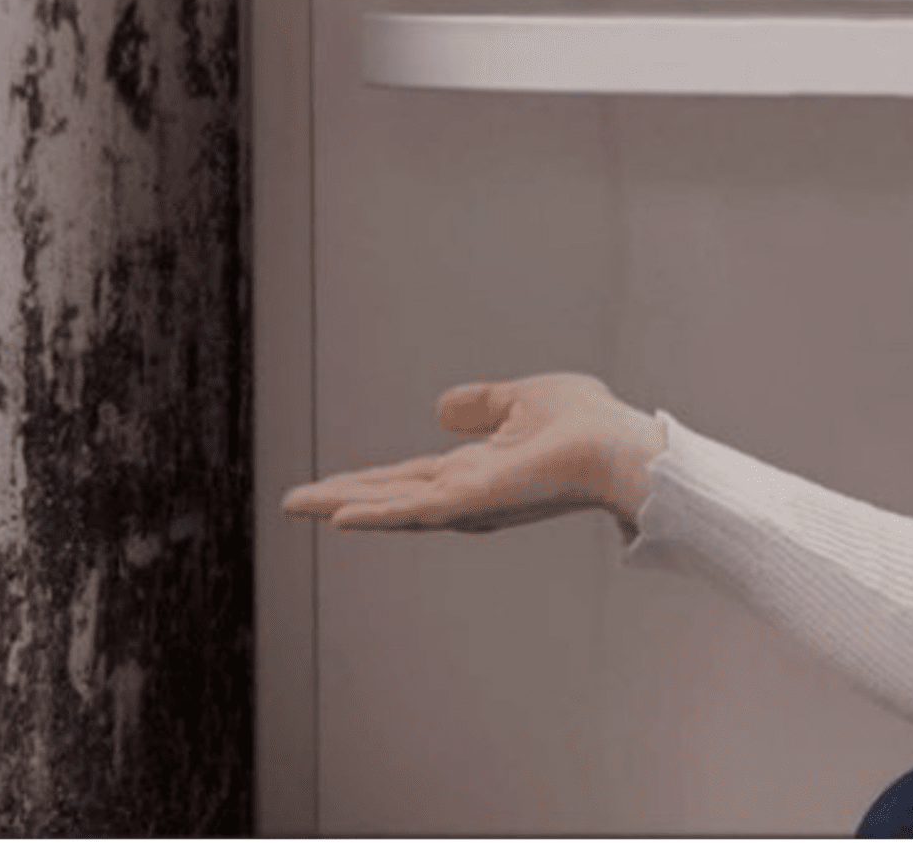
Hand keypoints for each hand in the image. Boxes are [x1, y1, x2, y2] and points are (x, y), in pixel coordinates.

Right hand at [280, 372, 666, 536]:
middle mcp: (465, 492)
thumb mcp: (522, 398)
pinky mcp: (474, 502)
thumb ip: (482, 404)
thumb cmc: (589, 424)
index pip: (408, 479)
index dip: (368, 482)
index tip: (329, 488)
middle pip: (389, 496)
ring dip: (344, 504)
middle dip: (341, 498)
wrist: (620, 446)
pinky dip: (378, 514)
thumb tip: (440, 410)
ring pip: (392, 506)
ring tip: (298, 506)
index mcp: (475, 469)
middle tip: (292, 503)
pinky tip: (341, 516)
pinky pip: (416, 510)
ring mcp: (468, 501)